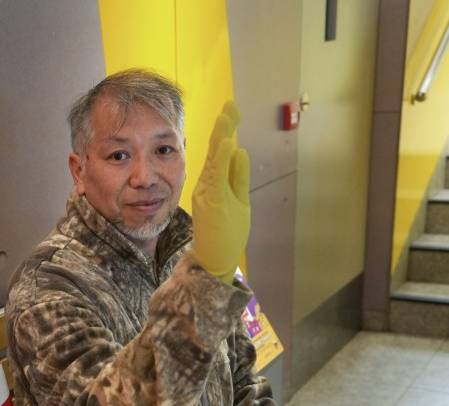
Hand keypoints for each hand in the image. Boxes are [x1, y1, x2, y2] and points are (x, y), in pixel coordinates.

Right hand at [189, 101, 250, 282]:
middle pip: (216, 149)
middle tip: (230, 103)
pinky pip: (216, 177)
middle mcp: (207, 184)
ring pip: (214, 159)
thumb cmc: (225, 233)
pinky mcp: (211, 202)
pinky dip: (222, 159)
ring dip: (221, 136)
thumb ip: (238, 176)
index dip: (228, 129)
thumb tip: (241, 150)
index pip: (221, 151)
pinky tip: (228, 143)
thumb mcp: (239, 200)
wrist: (214, 259)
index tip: (233, 109)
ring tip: (226, 116)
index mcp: (214, 182)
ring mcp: (207, 192)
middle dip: (224, 126)